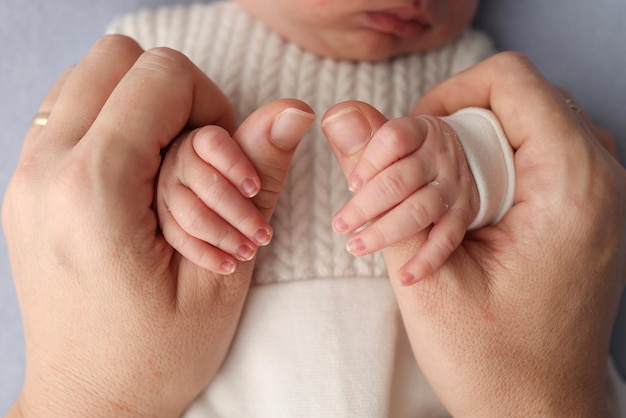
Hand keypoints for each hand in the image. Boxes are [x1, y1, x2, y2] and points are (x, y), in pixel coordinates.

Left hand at [2, 35, 310, 416]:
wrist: (87, 403)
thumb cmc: (154, 356)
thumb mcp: (222, 276)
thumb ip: (258, 181)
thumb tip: (292, 111)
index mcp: (95, 191)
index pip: (159, 76)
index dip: (210, 104)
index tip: (225, 160)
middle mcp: (44, 171)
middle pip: (116, 58)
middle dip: (172, 93)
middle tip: (197, 155)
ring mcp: (24, 176)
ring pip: (87, 77)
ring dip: (139, 105)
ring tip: (166, 168)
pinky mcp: (23, 187)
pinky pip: (69, 113)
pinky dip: (110, 123)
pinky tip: (136, 177)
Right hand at [157, 105, 313, 273]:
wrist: (217, 280)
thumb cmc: (249, 229)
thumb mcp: (261, 192)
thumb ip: (270, 154)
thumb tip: (301, 111)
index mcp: (203, 146)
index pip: (209, 140)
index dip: (234, 164)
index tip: (254, 190)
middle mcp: (175, 166)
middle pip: (198, 174)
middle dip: (236, 209)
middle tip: (262, 235)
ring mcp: (160, 197)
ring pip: (187, 207)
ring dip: (224, 233)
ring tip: (248, 250)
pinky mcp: (153, 228)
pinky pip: (173, 235)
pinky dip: (205, 253)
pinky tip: (227, 264)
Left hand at [322, 106, 478, 282]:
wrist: (464, 159)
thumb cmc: (411, 153)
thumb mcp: (392, 138)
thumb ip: (360, 134)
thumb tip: (334, 119)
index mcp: (420, 130)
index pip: (394, 139)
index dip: (369, 161)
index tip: (350, 185)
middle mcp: (440, 157)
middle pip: (401, 179)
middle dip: (366, 205)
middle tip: (339, 224)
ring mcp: (455, 187)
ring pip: (420, 210)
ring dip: (385, 232)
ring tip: (355, 247)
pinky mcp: (464, 215)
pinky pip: (447, 239)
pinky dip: (427, 259)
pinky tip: (404, 276)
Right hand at [324, 52, 625, 415]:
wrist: (540, 414)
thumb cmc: (493, 362)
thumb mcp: (422, 277)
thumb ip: (381, 188)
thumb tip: (346, 117)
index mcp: (570, 186)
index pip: (510, 78)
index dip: (447, 95)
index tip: (413, 139)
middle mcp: (600, 178)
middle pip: (517, 98)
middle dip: (455, 125)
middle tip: (416, 174)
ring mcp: (601, 193)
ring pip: (526, 124)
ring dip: (473, 148)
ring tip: (437, 199)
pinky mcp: (588, 209)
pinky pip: (540, 154)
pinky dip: (495, 167)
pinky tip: (466, 213)